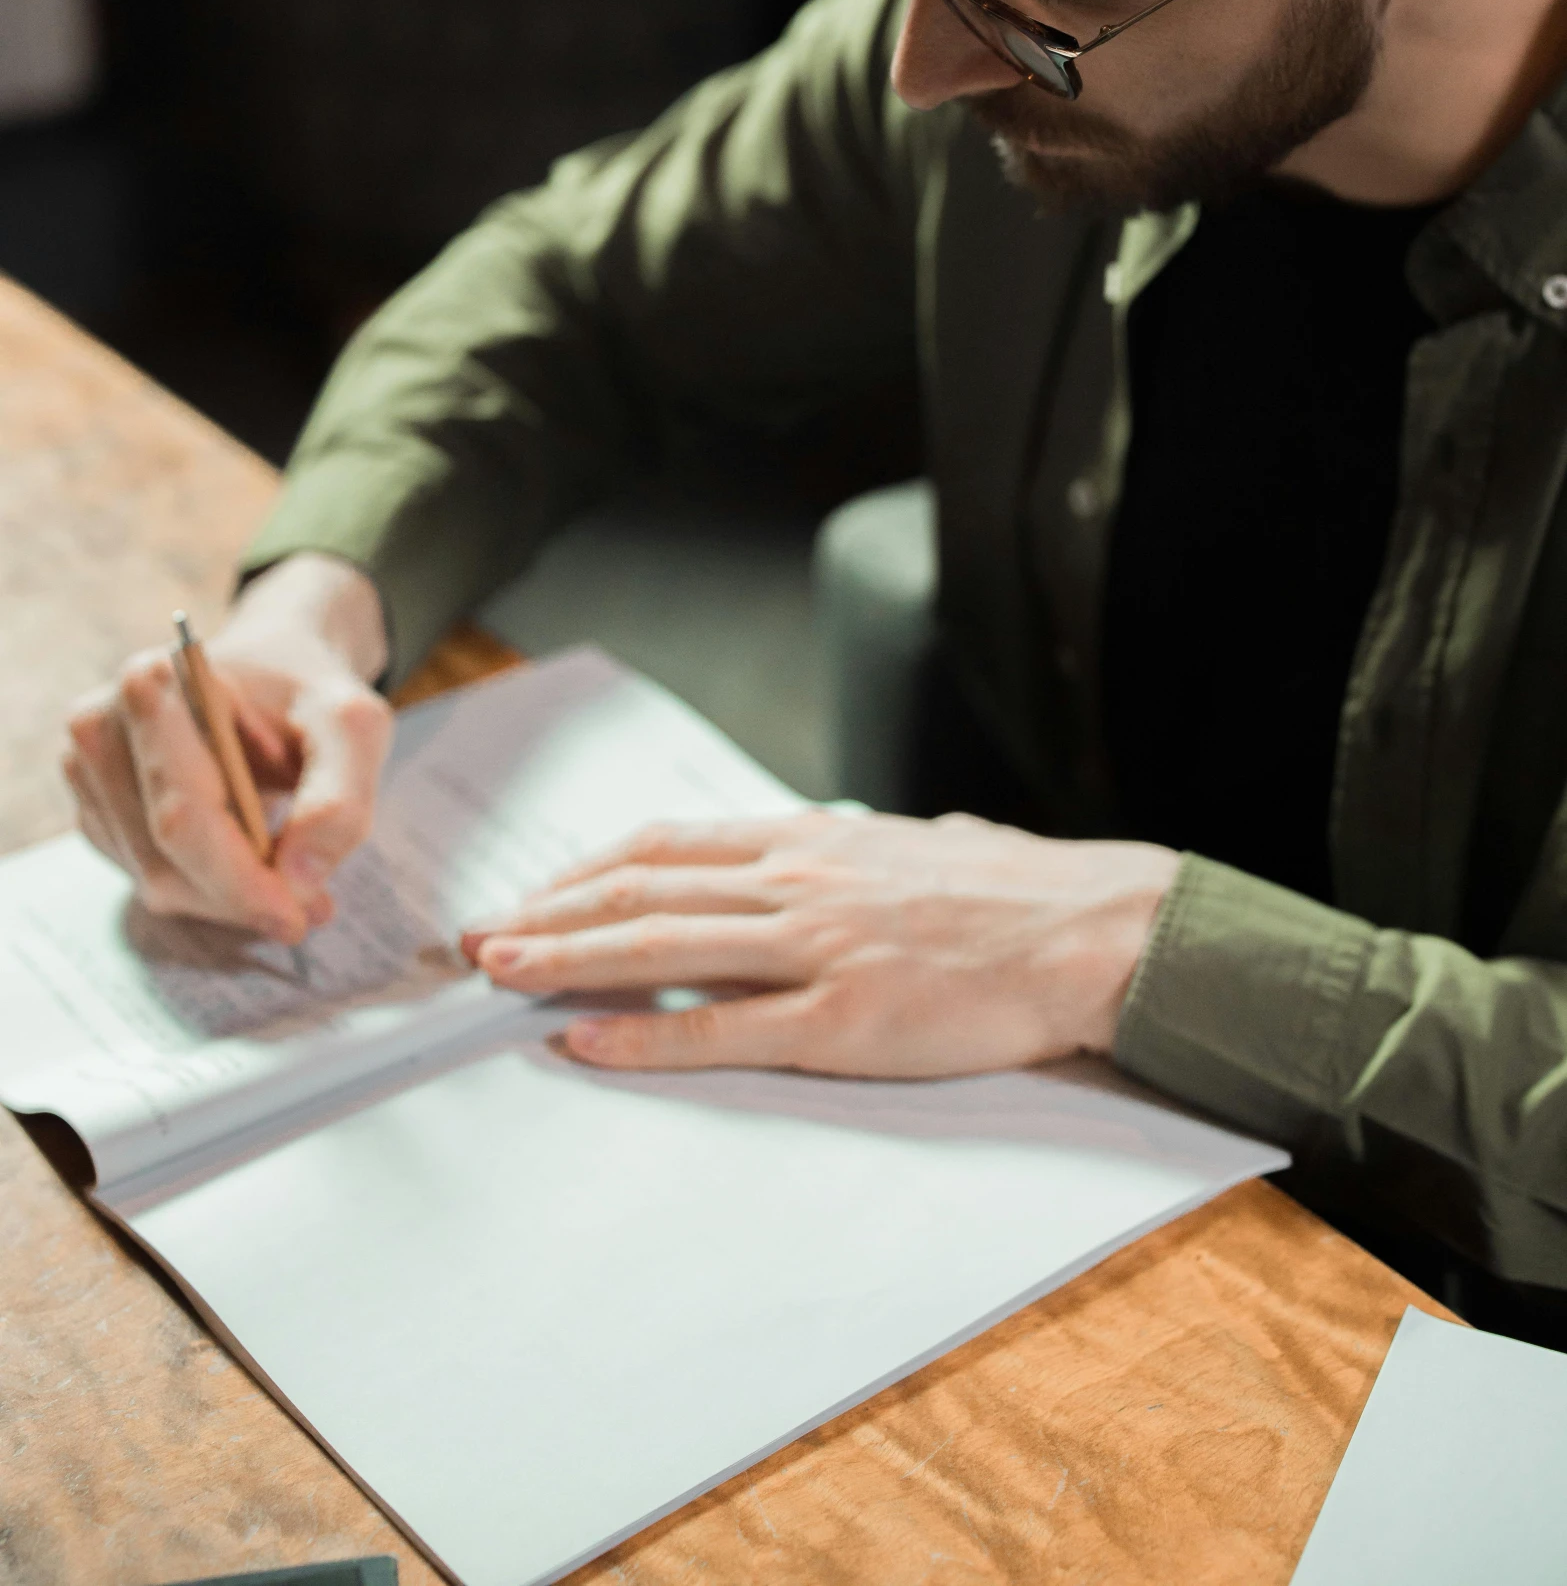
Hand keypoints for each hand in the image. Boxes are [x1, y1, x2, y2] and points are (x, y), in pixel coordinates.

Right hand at [64, 553, 391, 944]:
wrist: (275, 672)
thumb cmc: (309, 692)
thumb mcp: (353, 725)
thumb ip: (340, 798)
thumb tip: (299, 879)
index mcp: (153, 686)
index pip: (182, 815)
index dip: (238, 879)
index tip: (297, 916)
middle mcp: (102, 728)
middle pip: (165, 858)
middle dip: (244, 896)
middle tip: (316, 908)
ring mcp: (92, 775)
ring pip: (157, 880)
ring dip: (231, 898)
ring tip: (299, 882)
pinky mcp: (102, 812)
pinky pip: (152, 877)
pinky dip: (210, 889)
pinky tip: (257, 867)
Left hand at [463, 808, 1179, 1076]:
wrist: (1092, 930)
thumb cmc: (1016, 891)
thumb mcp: (923, 841)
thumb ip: (863, 845)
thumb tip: (842, 838)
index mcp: (813, 840)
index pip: (666, 846)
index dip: (584, 870)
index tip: (532, 893)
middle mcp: (798, 882)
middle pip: (641, 890)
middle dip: (549, 913)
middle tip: (479, 939)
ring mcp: (816, 951)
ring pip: (662, 948)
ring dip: (568, 961)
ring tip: (498, 975)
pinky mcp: (842, 1022)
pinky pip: (722, 1029)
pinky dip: (644, 1034)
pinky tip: (587, 1041)